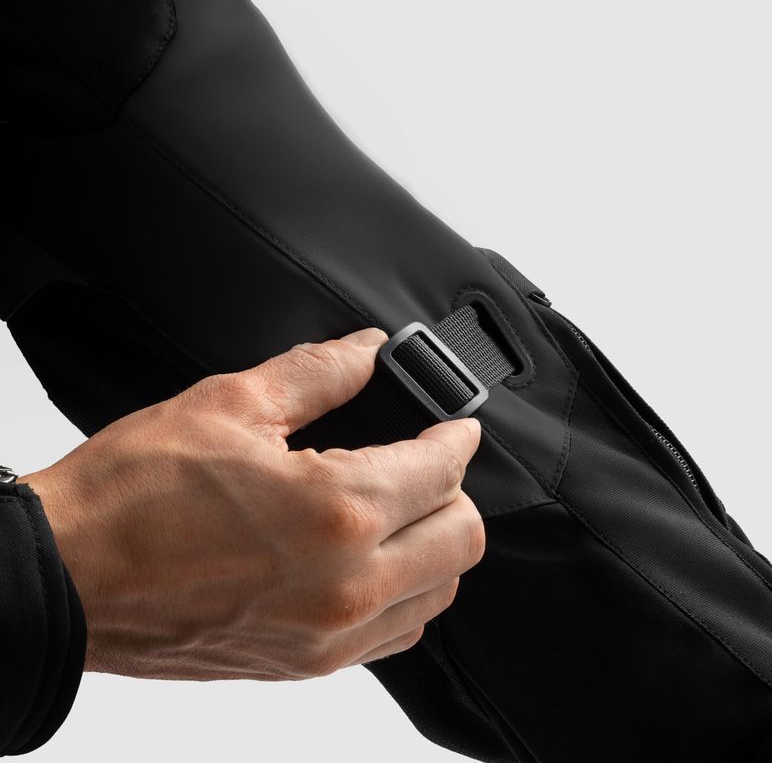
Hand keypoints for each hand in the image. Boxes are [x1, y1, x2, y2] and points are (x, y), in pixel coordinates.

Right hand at [19, 326, 484, 680]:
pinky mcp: (308, 664)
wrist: (68, 577)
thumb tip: (367, 350)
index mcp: (337, 510)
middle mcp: (348, 583)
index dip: (457, 438)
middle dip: (457, 490)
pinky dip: (407, 593)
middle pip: (461, 538)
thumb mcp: (231, 404)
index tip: (456, 426)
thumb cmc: (133, 494)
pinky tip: (377, 561)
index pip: (442, 471)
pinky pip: (397, 635)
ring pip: (439, 592)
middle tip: (430, 461)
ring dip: (436, 543)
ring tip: (405, 508)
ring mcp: (331, 635)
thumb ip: (318, 372)